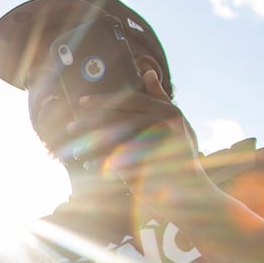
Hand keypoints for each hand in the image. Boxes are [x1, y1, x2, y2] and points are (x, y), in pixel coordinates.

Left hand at [68, 67, 204, 200]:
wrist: (192, 191)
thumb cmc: (179, 152)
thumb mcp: (176, 121)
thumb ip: (160, 97)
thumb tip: (148, 71)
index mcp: (169, 113)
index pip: (132, 101)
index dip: (106, 100)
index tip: (81, 102)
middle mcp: (166, 126)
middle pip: (120, 119)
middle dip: (92, 123)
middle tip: (70, 127)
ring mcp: (160, 146)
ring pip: (116, 141)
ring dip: (92, 146)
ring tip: (74, 150)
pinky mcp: (153, 167)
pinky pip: (121, 162)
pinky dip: (103, 163)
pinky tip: (88, 165)